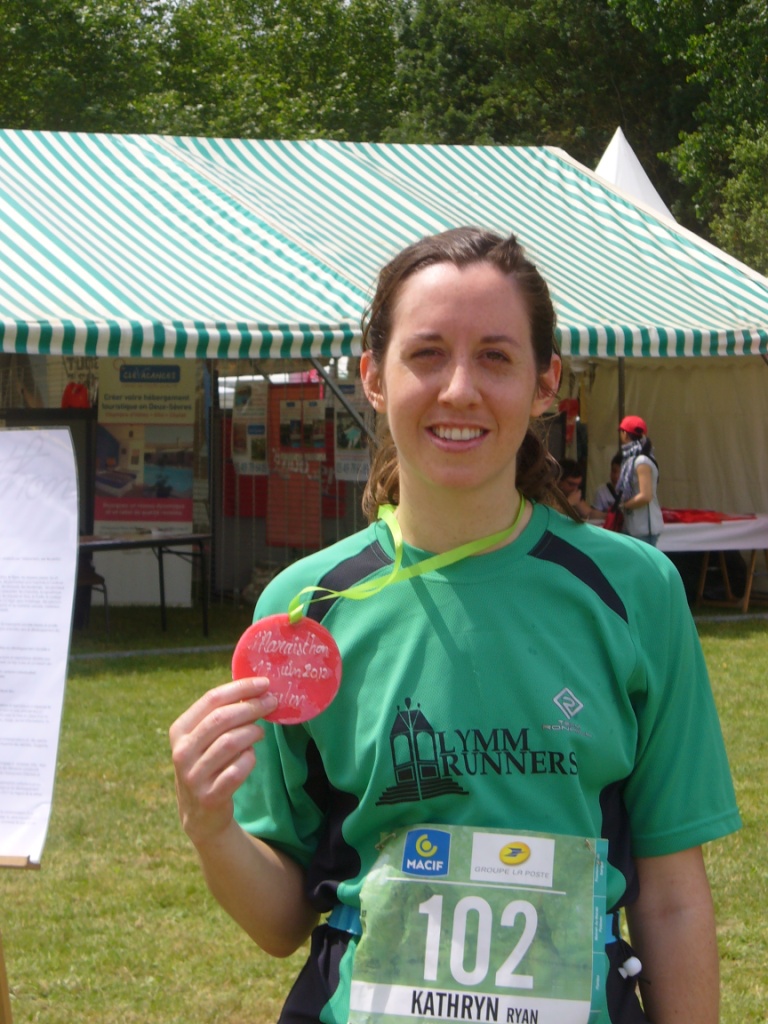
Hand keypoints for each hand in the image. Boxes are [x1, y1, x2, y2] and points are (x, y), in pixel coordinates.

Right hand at [169, 677, 278, 847]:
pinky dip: (250, 759)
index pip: (212, 699)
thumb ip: (222, 714)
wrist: (200, 814)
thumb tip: (257, 688)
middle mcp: (182, 751)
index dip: (241, 688)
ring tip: (260, 732)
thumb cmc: (208, 764)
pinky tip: (250, 756)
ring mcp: (193, 775)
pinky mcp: (209, 796)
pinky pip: (238, 769)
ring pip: (231, 742)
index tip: (264, 683)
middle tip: (272, 703)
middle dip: (252, 707)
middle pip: (222, 718)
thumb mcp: (204, 738)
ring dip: (253, 732)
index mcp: (180, 730)